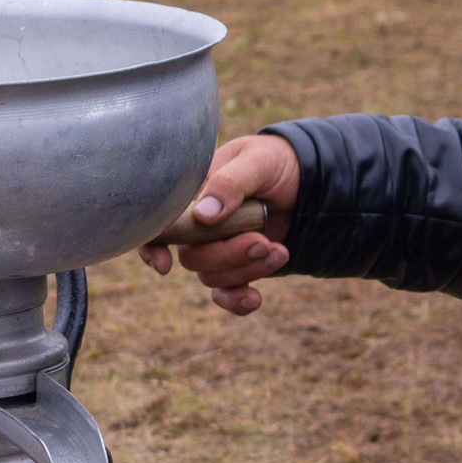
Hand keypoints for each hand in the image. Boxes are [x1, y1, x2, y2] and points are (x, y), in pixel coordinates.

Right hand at [138, 133, 300, 316]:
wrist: (309, 182)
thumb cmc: (275, 161)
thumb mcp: (257, 160)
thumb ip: (231, 183)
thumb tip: (202, 216)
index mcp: (192, 194)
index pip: (158, 223)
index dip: (152, 247)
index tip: (164, 265)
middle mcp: (198, 225)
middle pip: (192, 257)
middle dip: (227, 256)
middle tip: (262, 242)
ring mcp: (217, 249)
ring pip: (212, 277)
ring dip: (247, 270)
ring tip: (279, 250)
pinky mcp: (237, 267)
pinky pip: (226, 294)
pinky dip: (238, 301)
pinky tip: (256, 299)